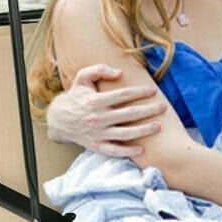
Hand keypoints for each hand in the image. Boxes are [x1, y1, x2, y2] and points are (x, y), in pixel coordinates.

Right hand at [45, 63, 167, 157]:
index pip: (124, 95)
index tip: (153, 90)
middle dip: (149, 110)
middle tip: (163, 107)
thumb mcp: (82, 78)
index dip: (140, 92)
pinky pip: (114, 150)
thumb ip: (99, 70)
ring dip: (143, 131)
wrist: (58, 120)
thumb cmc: (75, 97)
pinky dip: (128, 152)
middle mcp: (98, 118)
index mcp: (96, 101)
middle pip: (129, 114)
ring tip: (158, 127)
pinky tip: (141, 149)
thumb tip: (119, 72)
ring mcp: (98, 133)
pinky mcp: (96, 145)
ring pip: (125, 133)